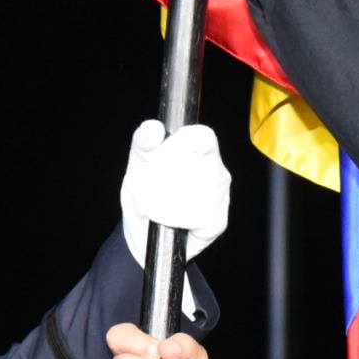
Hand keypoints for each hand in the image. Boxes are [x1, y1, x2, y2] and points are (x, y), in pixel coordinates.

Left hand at [120, 119, 231, 264]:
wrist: (142, 231)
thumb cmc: (145, 192)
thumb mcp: (138, 163)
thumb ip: (143, 142)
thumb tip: (152, 127)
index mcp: (201, 150)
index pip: (203, 137)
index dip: (178, 145)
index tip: (154, 158)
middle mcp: (216, 171)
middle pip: (194, 167)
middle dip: (159, 180)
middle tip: (144, 188)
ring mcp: (220, 198)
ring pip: (192, 194)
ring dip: (160, 201)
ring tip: (149, 205)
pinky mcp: (216, 222)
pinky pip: (193, 217)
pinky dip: (170, 218)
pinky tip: (163, 219)